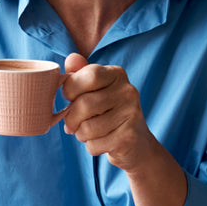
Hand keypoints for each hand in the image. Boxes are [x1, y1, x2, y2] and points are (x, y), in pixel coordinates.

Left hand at [60, 53, 160, 171]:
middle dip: (71, 118)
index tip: (70, 98)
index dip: (71, 89)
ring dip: (81, 134)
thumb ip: (81, 74)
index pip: (89, 75)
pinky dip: (91, 147)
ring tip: (89, 132)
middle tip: (73, 123)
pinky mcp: (129, 138)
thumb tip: (71, 58)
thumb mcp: (95, 90)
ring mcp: (131, 114)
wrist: (136, 144)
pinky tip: (102, 142)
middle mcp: (128, 91)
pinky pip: (94, 145)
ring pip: (87, 128)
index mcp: (117, 74)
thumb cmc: (108, 113)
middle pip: (84, 104)